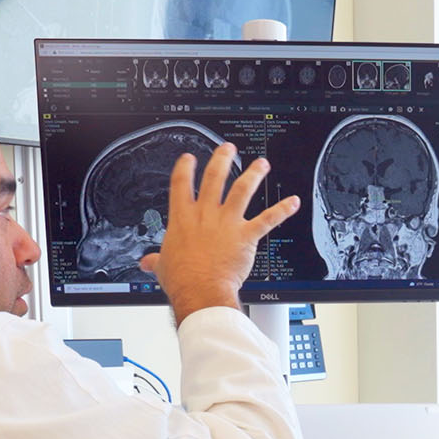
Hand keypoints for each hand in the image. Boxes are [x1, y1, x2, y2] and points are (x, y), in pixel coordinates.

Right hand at [137, 144, 299, 323]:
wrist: (200, 290)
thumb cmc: (182, 280)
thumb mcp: (163, 266)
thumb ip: (157, 260)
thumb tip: (146, 263)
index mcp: (183, 218)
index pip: (181, 185)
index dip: (185, 168)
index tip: (189, 158)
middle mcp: (206, 215)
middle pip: (214, 178)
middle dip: (222, 160)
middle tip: (228, 149)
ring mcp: (227, 223)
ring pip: (242, 190)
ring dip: (253, 174)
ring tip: (261, 164)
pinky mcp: (246, 236)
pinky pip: (268, 219)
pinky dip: (282, 210)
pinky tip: (293, 202)